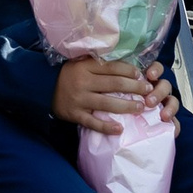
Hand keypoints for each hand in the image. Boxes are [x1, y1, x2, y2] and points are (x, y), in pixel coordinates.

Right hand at [53, 56, 176, 132]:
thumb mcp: (80, 63)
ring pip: (107, 104)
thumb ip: (99, 63)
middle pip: (114, 84)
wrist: (43, 89)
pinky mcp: (75, 115)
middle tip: (149, 91)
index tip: (142, 75)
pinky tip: (119, 129)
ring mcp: (79, 100)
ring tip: (141, 107)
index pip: (113, 68)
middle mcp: (83, 82)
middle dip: (135, 87)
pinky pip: (93, 123)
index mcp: (85, 67)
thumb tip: (127, 64)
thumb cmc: (68, 75)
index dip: (130, 71)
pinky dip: (106, 127)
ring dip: (127, 106)